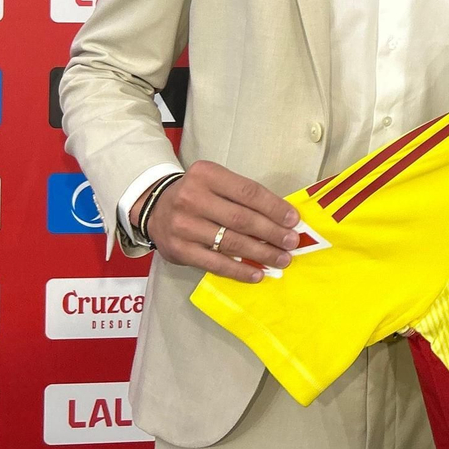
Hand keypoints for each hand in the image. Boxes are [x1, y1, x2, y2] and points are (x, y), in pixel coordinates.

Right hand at [133, 160, 300, 282]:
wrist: (154, 207)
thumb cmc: (197, 194)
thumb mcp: (216, 182)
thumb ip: (243, 196)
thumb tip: (281, 218)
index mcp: (207, 175)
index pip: (248, 192)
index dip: (274, 207)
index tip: (293, 220)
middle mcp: (192, 198)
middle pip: (241, 218)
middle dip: (271, 232)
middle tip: (292, 242)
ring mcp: (183, 226)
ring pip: (230, 242)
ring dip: (261, 253)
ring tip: (281, 259)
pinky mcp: (179, 250)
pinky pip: (215, 263)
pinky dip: (239, 270)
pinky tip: (257, 273)